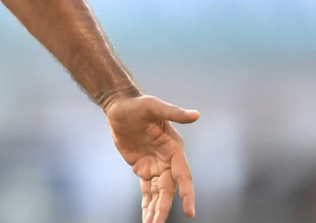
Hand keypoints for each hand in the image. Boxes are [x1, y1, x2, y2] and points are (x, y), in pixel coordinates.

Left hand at [105, 94, 199, 222]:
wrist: (120, 107)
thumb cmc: (138, 105)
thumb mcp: (153, 106)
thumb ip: (174, 112)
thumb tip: (196, 114)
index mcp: (175, 148)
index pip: (183, 175)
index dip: (187, 193)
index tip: (190, 211)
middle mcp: (168, 160)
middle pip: (169, 189)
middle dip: (164, 207)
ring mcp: (156, 167)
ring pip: (159, 194)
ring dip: (156, 210)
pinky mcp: (143, 170)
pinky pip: (147, 191)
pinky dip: (147, 205)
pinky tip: (147, 219)